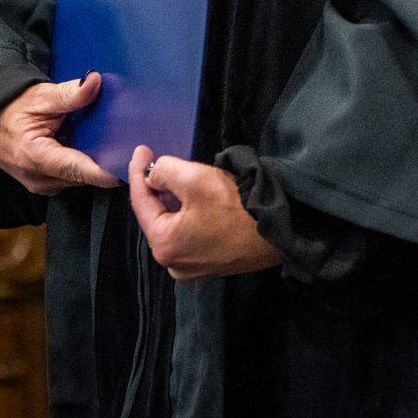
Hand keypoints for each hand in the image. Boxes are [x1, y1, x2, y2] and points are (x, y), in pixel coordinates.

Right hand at [0, 73, 120, 194]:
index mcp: (38, 158)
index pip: (82, 170)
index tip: (130, 163)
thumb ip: (70, 93)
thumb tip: (94, 81)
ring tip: (110, 141)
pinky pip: (71, 178)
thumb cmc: (11, 108)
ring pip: (80, 178)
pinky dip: (81, 164)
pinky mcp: (44, 185)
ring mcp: (42, 185)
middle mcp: (40, 179)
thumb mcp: (41, 96)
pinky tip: (88, 146)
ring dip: (93, 163)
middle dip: (105, 161)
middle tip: (128, 143)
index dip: (108, 169)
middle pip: (85, 176)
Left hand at [126, 145, 280, 280]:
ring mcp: (192, 268)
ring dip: (174, 202)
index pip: (142, 204)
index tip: (141, 149)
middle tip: (160, 162)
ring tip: (178, 178)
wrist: (279, 230)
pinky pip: (190, 235)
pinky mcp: (211, 265)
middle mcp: (173, 263)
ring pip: (174, 226)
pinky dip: (188, 216)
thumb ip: (165, 172)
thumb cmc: (235, 206)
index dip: (138, 173)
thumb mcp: (194, 178)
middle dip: (158, 189)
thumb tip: (153, 176)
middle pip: (158, 217)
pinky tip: (196, 200)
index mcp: (163, 246)